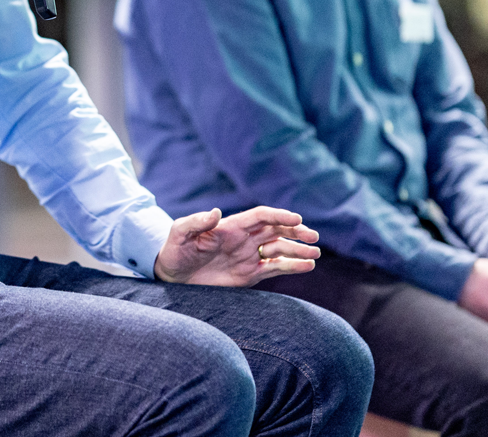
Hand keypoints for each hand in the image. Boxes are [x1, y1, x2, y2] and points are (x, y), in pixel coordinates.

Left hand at [153, 206, 320, 286]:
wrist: (172, 276)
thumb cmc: (174, 250)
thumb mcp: (180, 233)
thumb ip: (197, 222)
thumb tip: (216, 212)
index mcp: (231, 226)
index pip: (262, 216)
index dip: (279, 216)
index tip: (296, 219)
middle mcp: (244, 239)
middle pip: (276, 231)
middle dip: (296, 233)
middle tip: (313, 237)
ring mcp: (248, 256)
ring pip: (279, 250)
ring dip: (297, 251)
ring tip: (315, 255)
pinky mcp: (248, 274)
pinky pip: (274, 269)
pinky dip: (291, 267)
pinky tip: (307, 266)